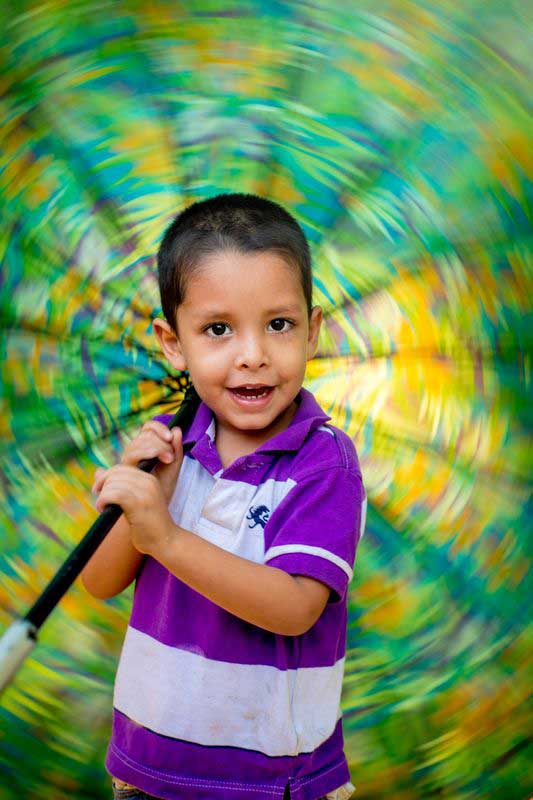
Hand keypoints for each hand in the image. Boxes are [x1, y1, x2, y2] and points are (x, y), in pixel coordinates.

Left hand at [91, 420, 183, 554]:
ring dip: (102, 496)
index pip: (121, 468)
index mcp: (149, 479)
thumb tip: (98, 471)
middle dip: (102, 484)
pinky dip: (103, 500)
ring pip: (112, 483)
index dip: (106, 477)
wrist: (166, 541)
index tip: (99, 490)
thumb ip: (119, 486)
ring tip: (103, 507)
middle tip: (101, 501)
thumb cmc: (148, 525)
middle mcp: (148, 481)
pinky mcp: (139, 503)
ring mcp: (145, 491)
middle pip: (115, 472)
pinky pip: (113, 494)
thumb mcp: (134, 501)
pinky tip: (103, 509)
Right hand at [92, 420, 183, 504]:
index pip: (147, 428)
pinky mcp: (118, 476)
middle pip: (142, 437)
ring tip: (168, 460)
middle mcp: (133, 454)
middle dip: (160, 443)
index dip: (157, 428)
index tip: (169, 437)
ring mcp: (124, 465)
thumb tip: (177, 429)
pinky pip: (127, 460)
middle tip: (171, 457)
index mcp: (145, 449)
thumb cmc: (160, 491)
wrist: (150, 513)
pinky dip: (141, 456)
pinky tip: (152, 462)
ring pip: (134, 446)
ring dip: (154, 449)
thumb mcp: (172, 470)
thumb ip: (176, 451)